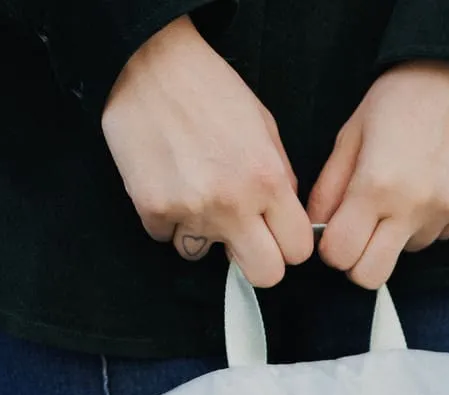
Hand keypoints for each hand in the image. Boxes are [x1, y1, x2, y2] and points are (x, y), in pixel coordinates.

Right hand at [101, 16, 313, 286]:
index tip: (277, 236)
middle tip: (242, 237)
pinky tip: (168, 183)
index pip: (298, 250)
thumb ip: (280, 178)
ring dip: (200, 235)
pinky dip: (168, 219)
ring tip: (194, 193)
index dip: (289, 246)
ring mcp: (191, 211)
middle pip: (265, 275)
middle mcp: (233, 203)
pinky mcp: (153, 210)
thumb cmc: (210, 91)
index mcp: (268, 180)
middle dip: (256, 260)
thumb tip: (284, 220)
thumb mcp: (265, 127)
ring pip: (203, 256)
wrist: (150, 64)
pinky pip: (167, 238)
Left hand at [308, 61, 448, 288]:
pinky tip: (433, 182)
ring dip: (399, 233)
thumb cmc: (405, 95)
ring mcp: (447, 212)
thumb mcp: (353, 132)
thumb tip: (318, 228)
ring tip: (407, 188)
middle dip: (359, 261)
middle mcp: (413, 207)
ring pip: (408, 252)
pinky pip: (440, 236)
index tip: (337, 233)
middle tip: (362, 233)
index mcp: (376, 185)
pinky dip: (430, 220)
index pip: (339, 255)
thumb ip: (329, 187)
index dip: (332, 249)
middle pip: (371, 277)